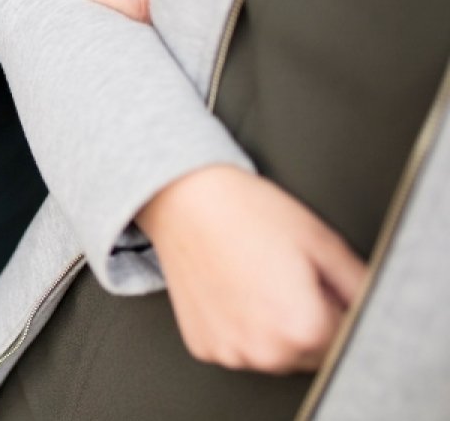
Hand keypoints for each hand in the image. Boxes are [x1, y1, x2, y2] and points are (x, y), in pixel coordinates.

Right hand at [136, 165, 367, 373]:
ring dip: (275, 328)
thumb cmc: (246, 213)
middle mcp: (264, 350)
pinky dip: (242, 327)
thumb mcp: (322, 240)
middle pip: (311, 352)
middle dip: (309, 321)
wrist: (186, 202)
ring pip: (274, 353)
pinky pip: (239, 347)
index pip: (346, 337)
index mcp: (303, 328)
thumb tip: (369, 303)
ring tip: (257, 280)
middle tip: (286, 275)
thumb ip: (359, 283)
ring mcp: (230, 352)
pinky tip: (234, 291)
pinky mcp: (205, 347)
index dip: (338, 305)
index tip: (319, 281)